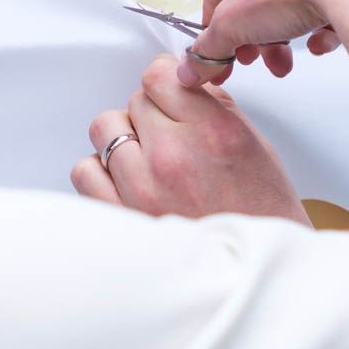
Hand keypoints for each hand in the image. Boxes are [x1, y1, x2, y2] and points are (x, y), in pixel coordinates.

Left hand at [72, 54, 309, 224]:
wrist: (254, 271)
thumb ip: (213, 109)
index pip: (159, 76)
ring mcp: (142, 187)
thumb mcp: (255, 146)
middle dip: (151, 113)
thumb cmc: (262, 216)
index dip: (165, 80)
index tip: (169, 92)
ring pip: (105, 129)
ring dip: (124, 138)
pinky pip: (85, 171)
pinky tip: (126, 180)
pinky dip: (101, 170)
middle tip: (170, 133)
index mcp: (212, 132)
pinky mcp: (121, 216)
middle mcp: (173, 156)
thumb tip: (182, 86)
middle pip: (134, 101)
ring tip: (147, 158)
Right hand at [176, 0, 348, 87]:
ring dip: (284, 37)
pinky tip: (320, 41)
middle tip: (257, 61)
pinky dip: (318, 25)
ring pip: (290, 2)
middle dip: (255, 39)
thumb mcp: (233, 25)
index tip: (220, 58)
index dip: (215, 33)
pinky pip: (323, 1)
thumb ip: (209, 47)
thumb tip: (195, 65)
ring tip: (287, 61)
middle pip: (256, 0)